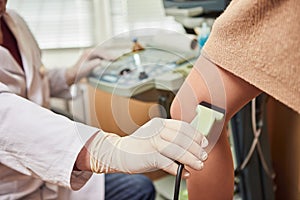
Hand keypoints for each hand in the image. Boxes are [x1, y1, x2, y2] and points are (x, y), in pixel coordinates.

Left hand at [65, 48, 114, 85]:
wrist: (73, 74)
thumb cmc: (79, 71)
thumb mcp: (87, 68)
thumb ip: (94, 64)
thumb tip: (100, 61)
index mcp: (88, 53)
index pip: (100, 52)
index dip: (107, 55)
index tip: (113, 59)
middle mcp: (90, 52)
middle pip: (102, 52)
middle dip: (109, 55)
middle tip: (117, 58)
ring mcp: (91, 55)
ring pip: (102, 54)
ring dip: (108, 56)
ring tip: (115, 59)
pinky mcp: (92, 58)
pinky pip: (100, 56)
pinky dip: (106, 58)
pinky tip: (109, 61)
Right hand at [89, 118, 208, 176]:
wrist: (118, 152)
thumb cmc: (138, 146)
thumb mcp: (155, 135)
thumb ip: (170, 138)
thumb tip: (191, 147)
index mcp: (160, 123)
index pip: (183, 127)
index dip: (195, 135)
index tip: (203, 143)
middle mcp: (157, 130)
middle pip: (183, 138)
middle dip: (196, 149)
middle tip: (203, 157)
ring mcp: (152, 141)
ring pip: (178, 150)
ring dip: (191, 159)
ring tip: (198, 166)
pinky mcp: (149, 155)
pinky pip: (168, 162)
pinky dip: (178, 169)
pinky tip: (184, 173)